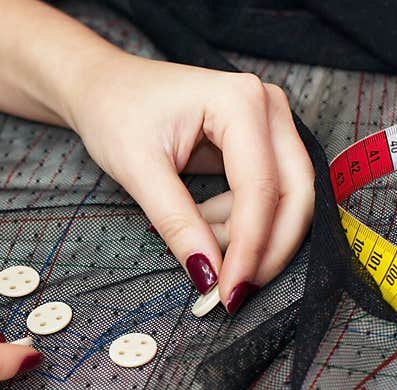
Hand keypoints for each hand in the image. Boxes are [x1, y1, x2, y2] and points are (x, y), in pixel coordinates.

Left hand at [64, 52, 313, 312]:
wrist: (103, 88)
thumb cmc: (115, 114)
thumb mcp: (139, 170)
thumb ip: (177, 223)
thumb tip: (207, 276)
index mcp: (240, 102)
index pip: (260, 188)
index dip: (249, 247)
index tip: (228, 292)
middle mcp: (268, 108)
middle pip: (294, 194)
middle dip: (267, 250)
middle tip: (232, 292)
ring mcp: (269, 124)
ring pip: (285, 198)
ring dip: (249, 238)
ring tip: (197, 244)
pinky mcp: (259, 143)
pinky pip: (266, 196)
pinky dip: (239, 223)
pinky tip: (201, 224)